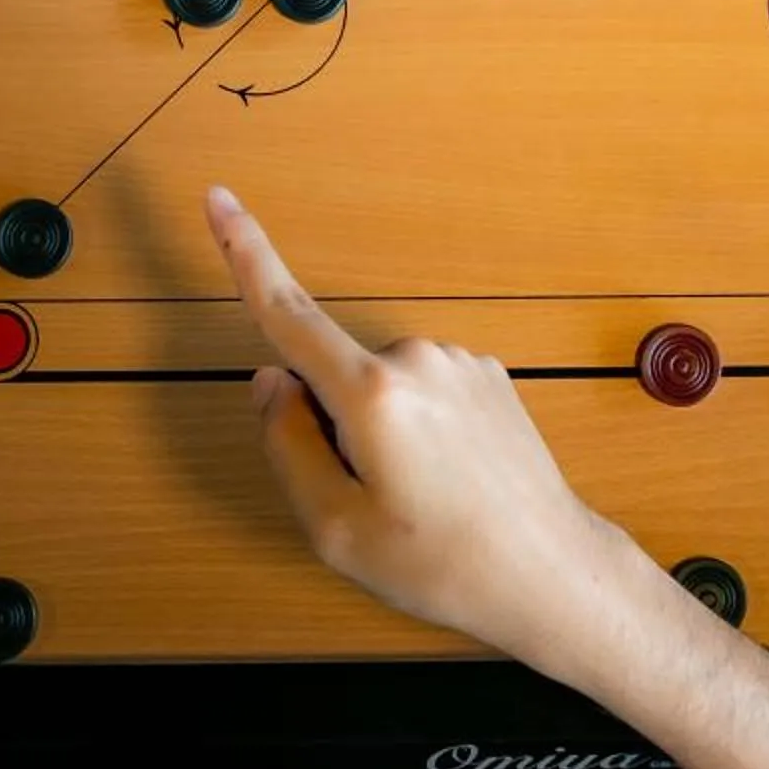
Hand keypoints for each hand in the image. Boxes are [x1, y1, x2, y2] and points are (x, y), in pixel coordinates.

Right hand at [204, 186, 635, 663]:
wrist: (549, 571)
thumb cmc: (441, 562)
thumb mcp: (334, 528)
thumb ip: (286, 445)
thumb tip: (274, 381)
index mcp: (372, 394)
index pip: (288, 313)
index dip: (246, 253)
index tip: (219, 197)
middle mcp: (417, 358)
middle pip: (334, 377)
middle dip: (334, 430)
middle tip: (375, 503)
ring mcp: (459, 361)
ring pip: (380, 389)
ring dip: (382, 434)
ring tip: (423, 500)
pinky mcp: (488, 374)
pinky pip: (422, 393)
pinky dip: (419, 430)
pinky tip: (451, 482)